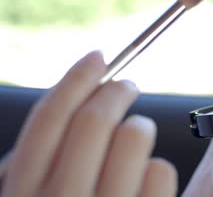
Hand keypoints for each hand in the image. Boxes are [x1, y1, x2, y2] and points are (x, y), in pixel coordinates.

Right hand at [0, 51, 176, 196]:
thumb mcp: (38, 195)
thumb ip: (45, 159)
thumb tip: (75, 97)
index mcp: (23, 192)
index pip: (49, 118)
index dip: (76, 78)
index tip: (97, 57)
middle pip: (93, 119)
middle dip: (117, 91)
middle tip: (127, 86)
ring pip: (134, 134)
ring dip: (141, 127)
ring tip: (139, 140)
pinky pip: (160, 169)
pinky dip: (158, 168)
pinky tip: (148, 184)